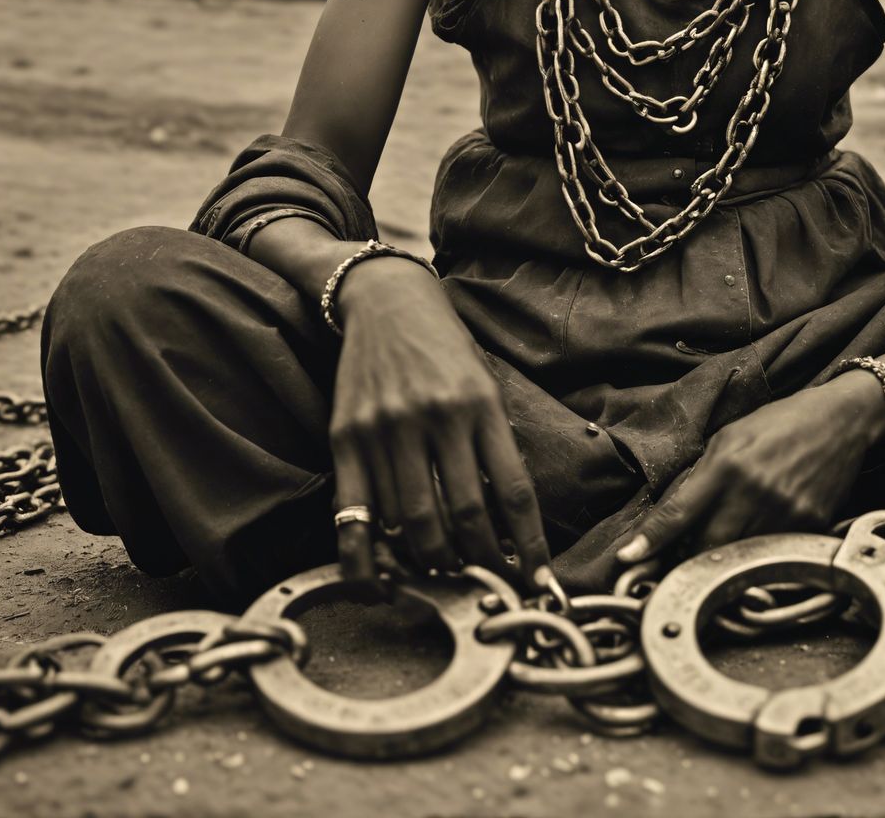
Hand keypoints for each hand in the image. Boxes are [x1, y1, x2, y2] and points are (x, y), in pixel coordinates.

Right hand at [328, 255, 550, 599]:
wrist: (388, 301)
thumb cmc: (445, 347)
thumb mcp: (485, 383)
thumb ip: (495, 443)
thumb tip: (509, 522)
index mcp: (480, 403)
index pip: (512, 490)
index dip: (529, 544)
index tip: (537, 579)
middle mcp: (435, 416)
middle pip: (463, 514)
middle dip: (481, 561)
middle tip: (488, 580)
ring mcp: (387, 428)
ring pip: (413, 522)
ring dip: (434, 561)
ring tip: (446, 571)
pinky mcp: (347, 438)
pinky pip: (355, 514)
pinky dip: (370, 560)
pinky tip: (384, 583)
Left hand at [615, 374, 884, 563]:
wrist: (840, 421)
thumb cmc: (781, 422)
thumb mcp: (731, 436)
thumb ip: (703, 473)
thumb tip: (675, 511)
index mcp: (727, 463)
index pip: (679, 511)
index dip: (651, 539)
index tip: (628, 558)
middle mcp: (752, 491)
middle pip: (706, 547)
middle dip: (685, 558)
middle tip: (673, 562)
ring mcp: (783, 512)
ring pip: (737, 557)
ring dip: (720, 560)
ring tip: (715, 551)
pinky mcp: (808, 526)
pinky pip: (771, 553)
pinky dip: (756, 553)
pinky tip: (755, 540)